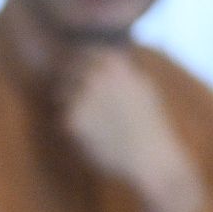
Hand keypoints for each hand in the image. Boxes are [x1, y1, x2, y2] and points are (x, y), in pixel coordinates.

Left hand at [58, 49, 212, 211]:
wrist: (151, 159)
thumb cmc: (149, 125)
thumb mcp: (142, 86)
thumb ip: (121, 69)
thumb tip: (103, 58)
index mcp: (114, 63)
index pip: (84, 52)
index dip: (82, 65)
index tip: (85, 78)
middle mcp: (96, 75)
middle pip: (67, 70)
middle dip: (71, 83)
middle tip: (85, 105)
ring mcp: (82, 96)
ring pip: (62, 93)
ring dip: (70, 104)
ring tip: (96, 123)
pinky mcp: (72, 119)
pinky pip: (64, 117)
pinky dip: (74, 127)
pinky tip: (95, 137)